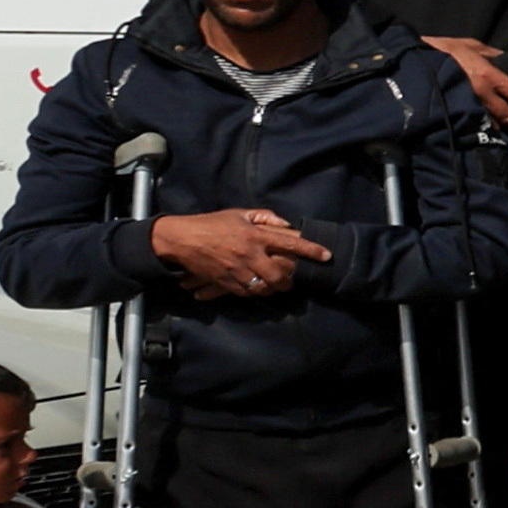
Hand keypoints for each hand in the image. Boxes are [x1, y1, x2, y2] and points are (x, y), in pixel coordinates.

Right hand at [151, 207, 328, 299]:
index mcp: (255, 235)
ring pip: (264, 287)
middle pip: (279, 275)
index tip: (326, 256)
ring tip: (274, 285)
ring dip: (273, 288)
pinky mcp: (225, 281)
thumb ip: (264, 217)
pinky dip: (255, 292)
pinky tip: (256, 287)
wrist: (180, 239)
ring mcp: (236, 270)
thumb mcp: (238, 214)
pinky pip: (246, 292)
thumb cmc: (211, 224)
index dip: (311, 250)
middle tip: (291, 280)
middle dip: (289, 281)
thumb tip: (285, 224)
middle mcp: (249, 254)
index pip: (290, 244)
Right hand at [425, 34, 507, 128]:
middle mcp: (482, 95)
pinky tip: (483, 124)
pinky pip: (475, 126)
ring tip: (501, 122)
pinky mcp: (455, 115)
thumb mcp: (470, 45)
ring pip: (494, 126)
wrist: (411, 61)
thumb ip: (493, 54)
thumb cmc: (442, 50)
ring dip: (500, 125)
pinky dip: (482, 127)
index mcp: (489, 76)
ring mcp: (468, 108)